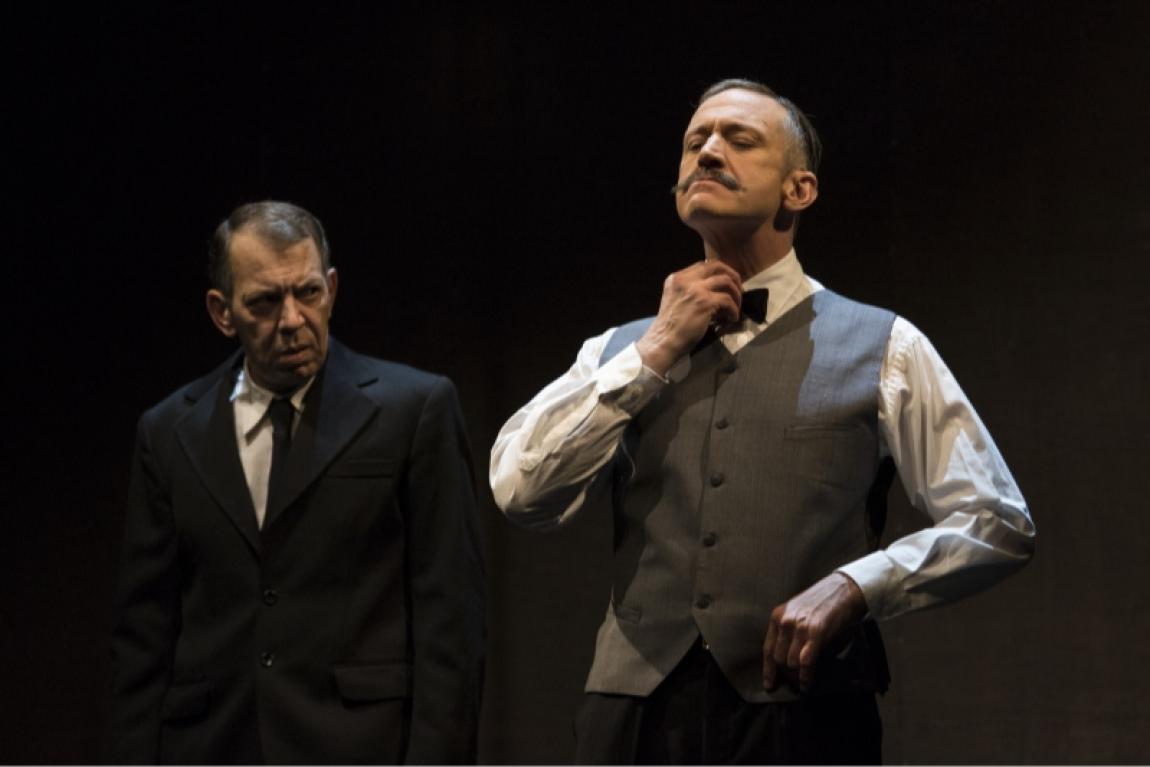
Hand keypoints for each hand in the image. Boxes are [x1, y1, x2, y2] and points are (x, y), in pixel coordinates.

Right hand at [634, 261, 742, 374]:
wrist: (664, 342)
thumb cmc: (670, 327)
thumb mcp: (676, 300)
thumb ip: (691, 291)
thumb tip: (715, 292)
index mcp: (677, 278)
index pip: (703, 265)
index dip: (719, 272)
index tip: (726, 284)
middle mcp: (686, 279)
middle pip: (717, 266)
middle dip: (732, 276)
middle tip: (738, 290)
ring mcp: (696, 289)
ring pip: (726, 281)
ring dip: (736, 294)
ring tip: (736, 308)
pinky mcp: (705, 302)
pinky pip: (728, 300)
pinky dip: (734, 310)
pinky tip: (732, 319)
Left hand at [762, 572, 867, 693]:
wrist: (842, 589)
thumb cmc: (821, 601)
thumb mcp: (796, 612)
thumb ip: (788, 630)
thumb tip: (785, 658)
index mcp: (777, 616)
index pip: (768, 648)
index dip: (768, 669)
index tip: (769, 684)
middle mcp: (785, 622)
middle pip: (778, 658)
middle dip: (783, 676)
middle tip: (790, 686)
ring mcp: (799, 628)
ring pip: (790, 663)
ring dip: (795, 678)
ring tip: (800, 685)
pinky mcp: (815, 634)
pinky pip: (805, 662)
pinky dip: (805, 677)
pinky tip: (806, 685)